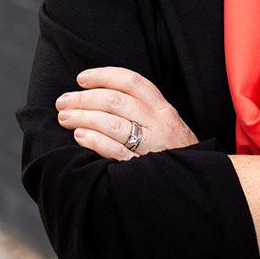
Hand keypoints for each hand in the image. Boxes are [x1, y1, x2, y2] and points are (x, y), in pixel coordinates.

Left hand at [56, 66, 197, 160]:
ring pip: (113, 124)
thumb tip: (101, 93)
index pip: (132, 82)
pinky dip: (95, 141)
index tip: (81, 78)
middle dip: (84, 98)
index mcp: (163, 109)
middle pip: (116, 101)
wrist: (196, 183)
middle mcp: (159, 124)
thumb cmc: (172, 151)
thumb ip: (142, 109)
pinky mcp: (141, 168)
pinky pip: (115, 151)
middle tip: (63, 102)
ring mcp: (152, 146)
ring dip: (83, 117)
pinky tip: (79, 136)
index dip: (104, 76)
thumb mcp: (165, 124)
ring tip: (65, 118)